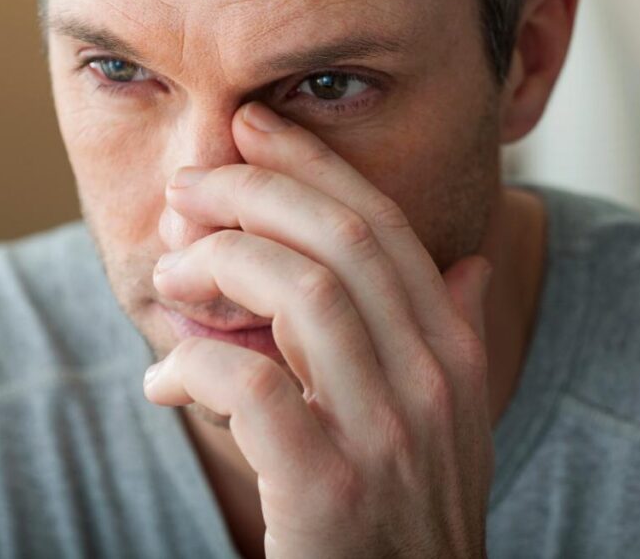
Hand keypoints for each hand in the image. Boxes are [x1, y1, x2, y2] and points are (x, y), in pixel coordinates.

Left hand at [144, 102, 494, 557]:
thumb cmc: (413, 512)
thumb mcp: (458, 422)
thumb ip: (459, 337)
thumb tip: (467, 264)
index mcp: (455, 353)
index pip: (384, 227)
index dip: (315, 166)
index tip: (254, 127)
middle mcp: (432, 381)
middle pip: (343, 240)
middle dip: (254, 192)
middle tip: (189, 187)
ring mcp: (386, 435)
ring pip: (300, 294)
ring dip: (219, 267)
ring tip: (171, 277)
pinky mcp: (329, 492)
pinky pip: (252, 389)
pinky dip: (198, 366)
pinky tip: (171, 379)